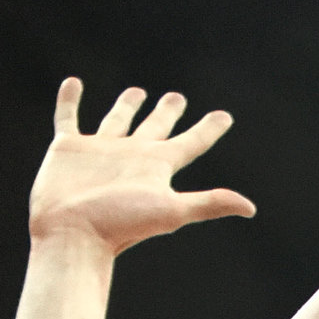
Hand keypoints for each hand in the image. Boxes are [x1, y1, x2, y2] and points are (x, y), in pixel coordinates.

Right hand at [27, 80, 255, 259]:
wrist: (73, 234)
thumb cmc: (121, 226)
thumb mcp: (170, 211)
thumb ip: (208, 204)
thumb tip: (250, 209)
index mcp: (156, 167)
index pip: (191, 144)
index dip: (209, 130)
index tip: (225, 117)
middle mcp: (131, 157)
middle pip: (155, 128)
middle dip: (167, 112)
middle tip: (177, 98)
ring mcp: (99, 152)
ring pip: (117, 121)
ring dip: (127, 106)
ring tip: (137, 92)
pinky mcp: (68, 149)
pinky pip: (68, 117)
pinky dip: (69, 101)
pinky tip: (72, 84)